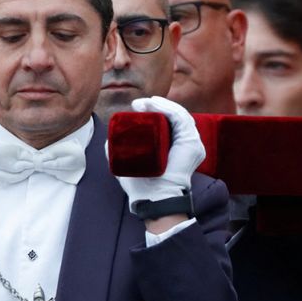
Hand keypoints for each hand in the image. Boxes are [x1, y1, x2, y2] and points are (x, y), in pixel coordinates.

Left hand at [113, 96, 204, 211]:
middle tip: (137, 104)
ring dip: (161, 104)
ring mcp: (191, 141)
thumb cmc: (142, 185)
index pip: (169, 121)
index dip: (154, 111)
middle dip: (156, 105)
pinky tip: (156, 104)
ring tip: (145, 102)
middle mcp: (186, 142)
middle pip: (174, 116)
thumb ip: (119, 153)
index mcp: (175, 146)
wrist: (154, 197)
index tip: (136, 107)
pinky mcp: (192, 142)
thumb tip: (109, 141)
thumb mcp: (127, 164)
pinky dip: (169, 108)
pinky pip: (182, 118)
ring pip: (178, 114)